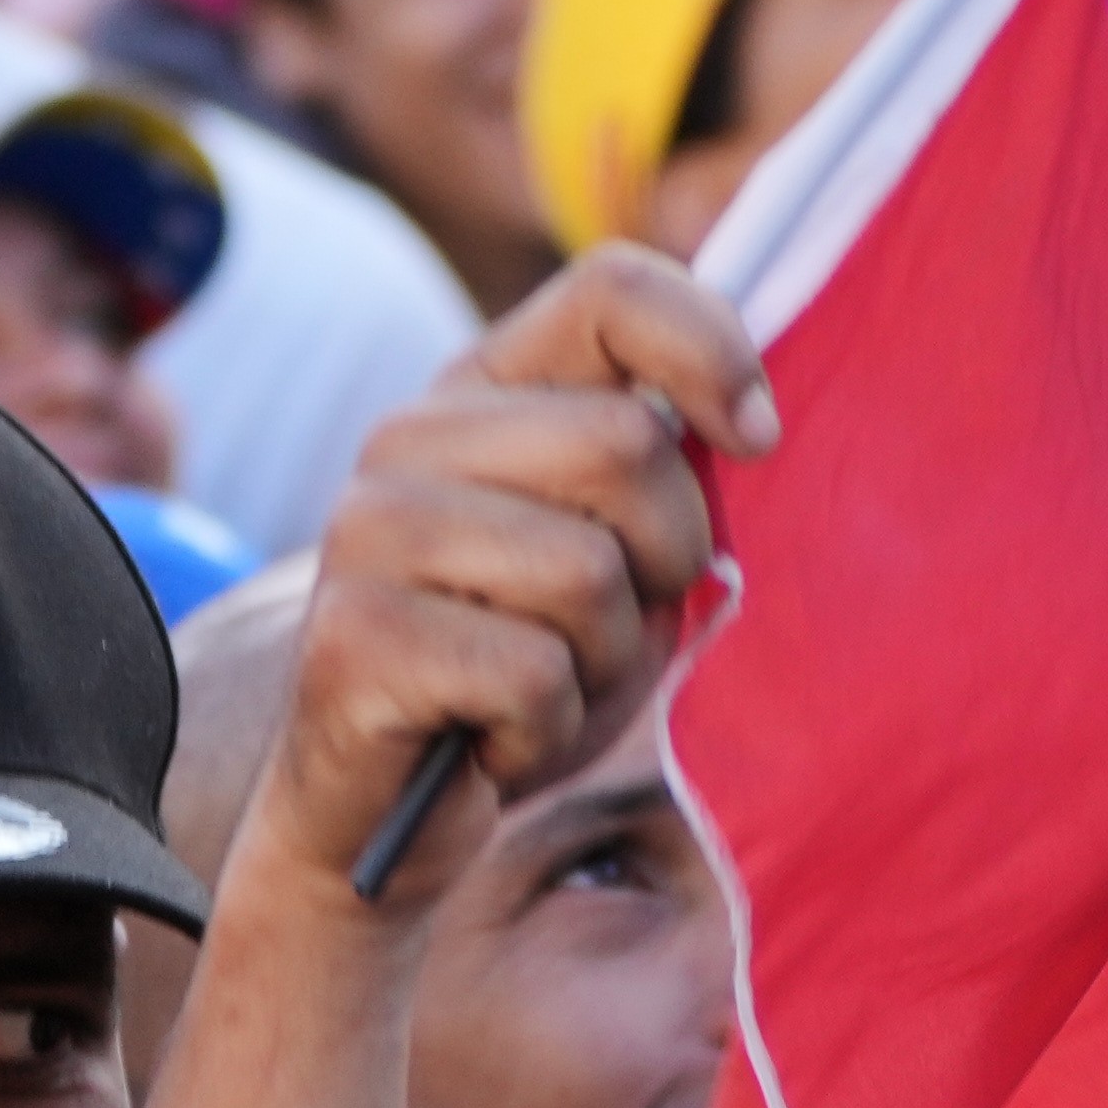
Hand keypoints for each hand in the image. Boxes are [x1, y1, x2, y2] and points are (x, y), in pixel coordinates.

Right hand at [257, 244, 771, 904]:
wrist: (382, 817)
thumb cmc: (522, 674)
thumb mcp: (616, 556)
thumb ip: (663, 474)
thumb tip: (752, 427)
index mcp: (480, 390)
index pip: (612, 290)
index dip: (711, 353)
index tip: (754, 443)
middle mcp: (408, 438)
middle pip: (626, 445)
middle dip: (667, 560)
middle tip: (616, 627)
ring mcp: (369, 532)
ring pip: (588, 573)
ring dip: (604, 665)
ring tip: (546, 689)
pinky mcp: (353, 637)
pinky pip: (534, 676)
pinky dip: (547, 733)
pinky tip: (494, 742)